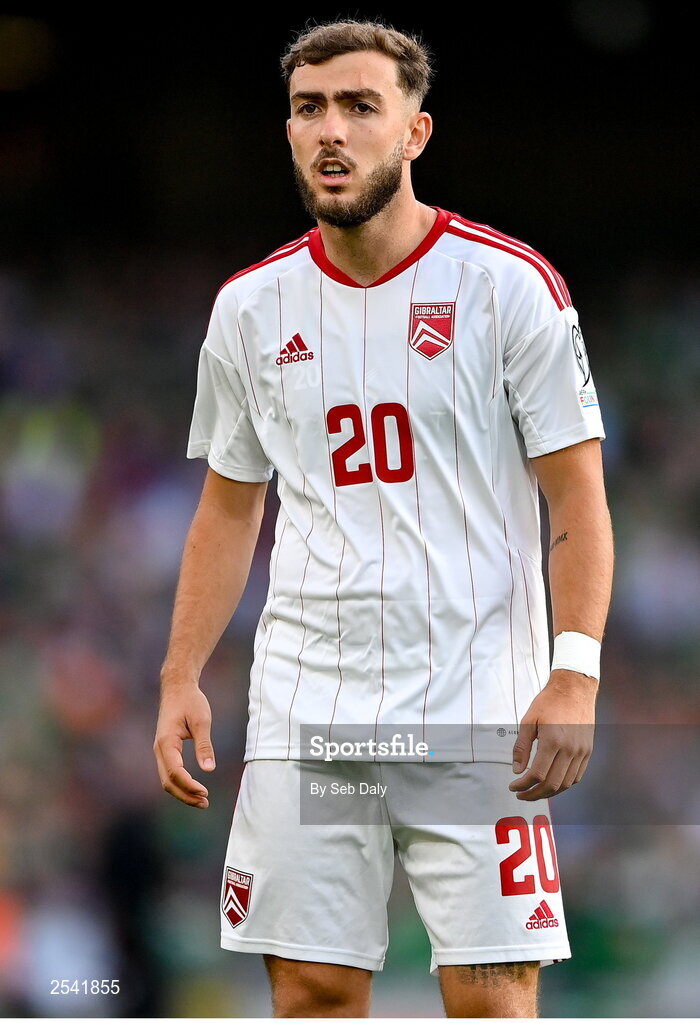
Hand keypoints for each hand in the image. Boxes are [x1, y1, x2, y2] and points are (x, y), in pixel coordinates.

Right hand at [153, 682, 215, 807]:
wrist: (177, 687)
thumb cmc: (191, 701)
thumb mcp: (202, 721)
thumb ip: (204, 746)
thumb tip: (209, 770)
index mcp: (166, 742)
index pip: (175, 772)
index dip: (189, 786)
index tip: (205, 792)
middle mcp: (159, 749)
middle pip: (167, 782)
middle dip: (185, 795)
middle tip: (206, 803)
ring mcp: (160, 750)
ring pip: (166, 779)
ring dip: (183, 792)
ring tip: (202, 800)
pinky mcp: (165, 750)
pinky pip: (169, 772)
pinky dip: (180, 783)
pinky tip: (194, 788)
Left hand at [509, 669, 596, 800]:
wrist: (575, 689)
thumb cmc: (549, 702)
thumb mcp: (529, 720)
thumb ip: (521, 747)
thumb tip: (517, 770)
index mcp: (553, 741)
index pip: (537, 775)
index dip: (523, 785)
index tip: (513, 786)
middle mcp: (570, 750)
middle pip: (552, 784)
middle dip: (534, 794)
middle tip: (521, 794)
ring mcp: (582, 752)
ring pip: (566, 784)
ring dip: (549, 793)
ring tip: (534, 791)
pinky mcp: (588, 752)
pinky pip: (576, 776)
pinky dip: (563, 785)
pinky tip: (551, 783)